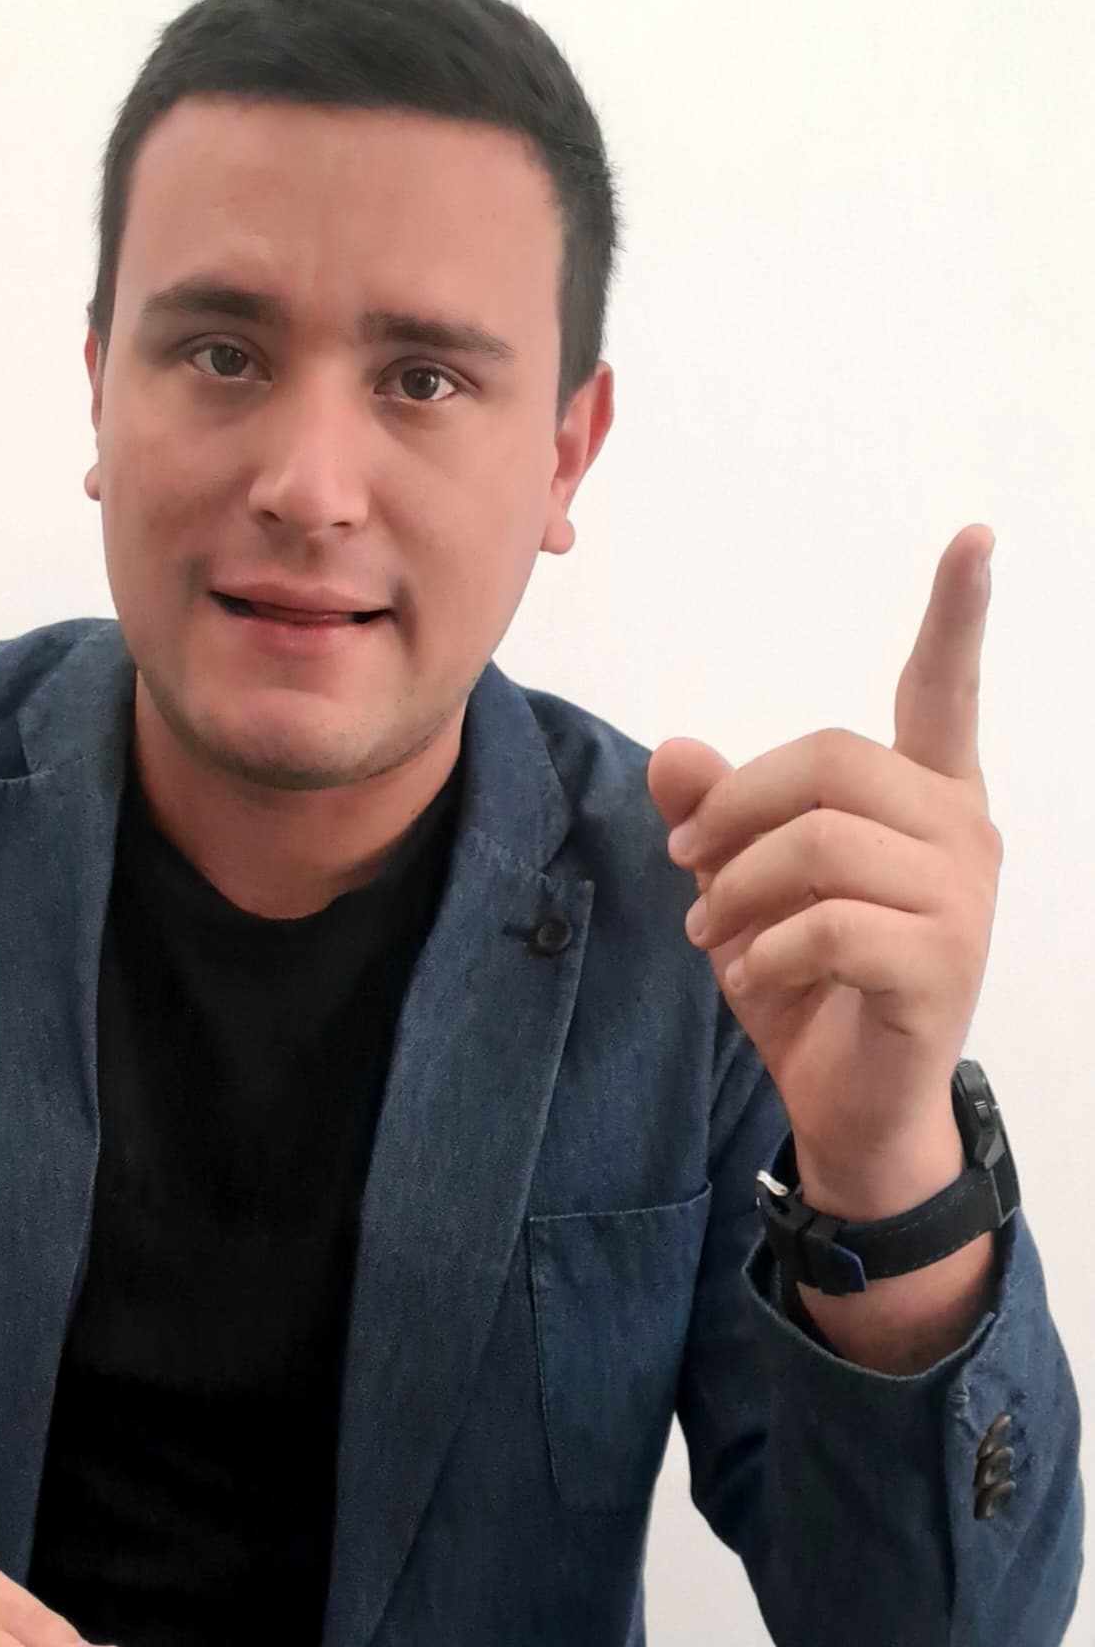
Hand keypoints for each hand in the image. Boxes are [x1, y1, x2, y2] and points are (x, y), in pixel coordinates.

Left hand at [647, 526, 1002, 1206]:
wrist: (852, 1107)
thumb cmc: (811, 981)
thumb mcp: (745, 886)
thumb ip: (717, 814)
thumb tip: (673, 752)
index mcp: (926, 797)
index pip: (943, 690)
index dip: (957, 614)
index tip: (973, 539)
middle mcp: (961, 833)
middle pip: (832, 761)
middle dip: (737, 808)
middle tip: (688, 866)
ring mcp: (964, 900)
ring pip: (821, 842)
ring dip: (738, 889)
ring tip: (714, 936)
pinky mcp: (943, 965)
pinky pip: (830, 924)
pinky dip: (766, 948)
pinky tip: (752, 978)